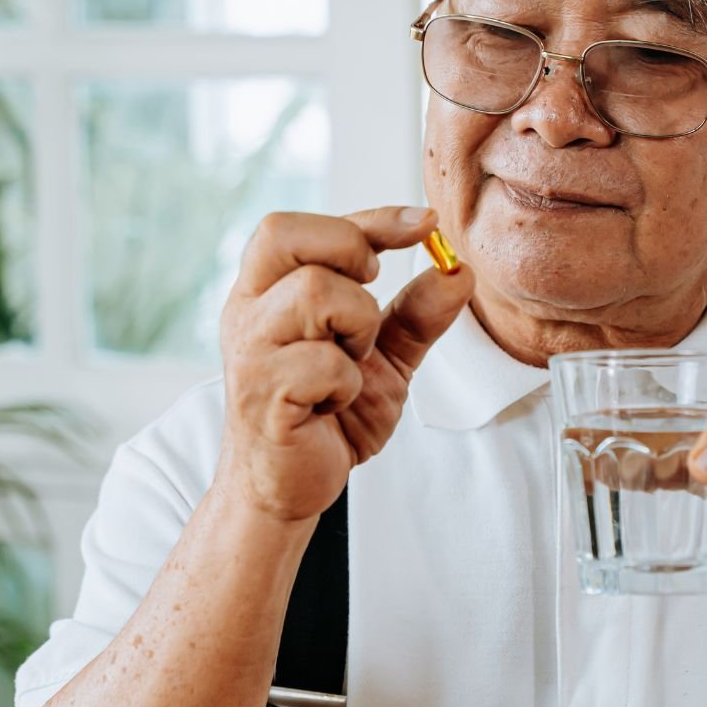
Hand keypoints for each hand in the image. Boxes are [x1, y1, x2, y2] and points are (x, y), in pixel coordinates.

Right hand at [217, 206, 474, 523]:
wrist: (292, 488)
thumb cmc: (326, 417)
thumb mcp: (384, 357)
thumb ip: (418, 314)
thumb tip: (458, 270)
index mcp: (268, 289)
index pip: (311, 226)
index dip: (373, 218)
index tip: (428, 223)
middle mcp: (248, 309)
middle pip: (285, 234)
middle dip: (349, 253)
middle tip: (370, 295)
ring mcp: (249, 350)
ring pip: (315, 292)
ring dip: (358, 326)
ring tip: (349, 365)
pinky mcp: (261, 393)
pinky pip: (323, 362)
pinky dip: (346, 384)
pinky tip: (332, 405)